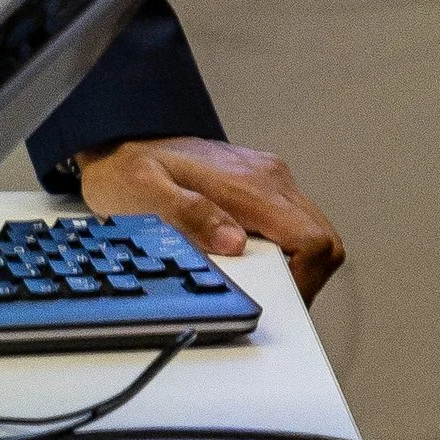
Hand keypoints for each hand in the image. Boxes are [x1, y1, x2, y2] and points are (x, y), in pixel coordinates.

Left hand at [75, 136, 344, 301]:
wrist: (118, 141)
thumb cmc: (126, 170)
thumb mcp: (145, 195)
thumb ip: (190, 216)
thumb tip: (234, 243)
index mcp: (248, 183)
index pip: (312, 239)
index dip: (305, 280)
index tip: (278, 298)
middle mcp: (267, 176)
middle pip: (321, 238)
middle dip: (305, 277)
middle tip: (269, 296)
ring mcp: (266, 178)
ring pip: (311, 231)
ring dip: (294, 263)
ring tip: (255, 278)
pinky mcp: (259, 183)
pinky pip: (291, 223)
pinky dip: (282, 248)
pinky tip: (248, 257)